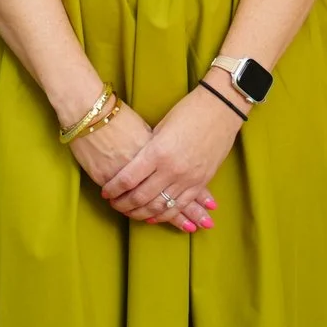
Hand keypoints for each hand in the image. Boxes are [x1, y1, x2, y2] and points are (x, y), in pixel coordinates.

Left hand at [69, 102, 212, 229]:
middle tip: (114, 204)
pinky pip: (179, 205)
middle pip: (141, 197)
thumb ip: (148, 150)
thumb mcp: (160, 128)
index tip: (105, 192)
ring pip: (159, 206)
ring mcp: (187, 178)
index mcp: (157, 152)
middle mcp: (171, 169)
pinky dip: (164, 214)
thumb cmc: (188, 111)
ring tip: (129, 212)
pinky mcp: (200, 182)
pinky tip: (152, 216)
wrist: (221, 109)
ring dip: (141, 213)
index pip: (128, 179)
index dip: (113, 189)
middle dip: (123, 204)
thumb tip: (132, 167)